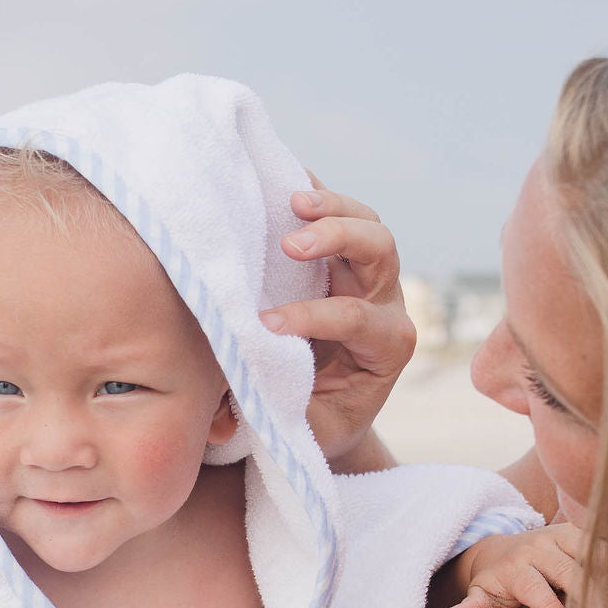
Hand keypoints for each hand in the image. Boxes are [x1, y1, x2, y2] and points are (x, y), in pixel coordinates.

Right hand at [260, 177, 415, 471]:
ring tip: (292, 200)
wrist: (330, 414)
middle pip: (380, 253)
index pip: (356, 319)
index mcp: (386, 347)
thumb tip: (221, 418)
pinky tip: (278, 178)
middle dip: (338, 240)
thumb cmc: (314, 423)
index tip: (266, 325)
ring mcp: (365, 275)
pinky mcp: (340, 259)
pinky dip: (311, 192)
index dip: (312, 317)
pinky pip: (336, 212)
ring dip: (331, 207)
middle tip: (292, 244)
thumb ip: (271, 413)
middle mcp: (384, 303)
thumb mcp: (302, 429)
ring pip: (366, 224)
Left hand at [444, 523, 583, 607]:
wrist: (503, 550)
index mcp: (516, 568)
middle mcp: (539, 548)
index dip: (547, 605)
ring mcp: (562, 537)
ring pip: (589, 551)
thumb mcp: (481, 597)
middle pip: (567, 569)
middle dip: (586, 590)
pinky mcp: (580, 532)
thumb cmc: (496, 584)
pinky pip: (601, 541)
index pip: (533, 587)